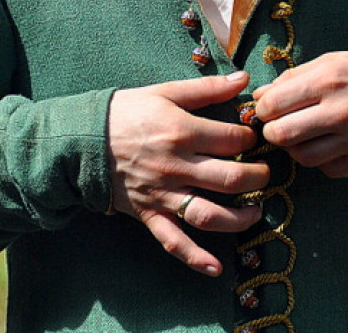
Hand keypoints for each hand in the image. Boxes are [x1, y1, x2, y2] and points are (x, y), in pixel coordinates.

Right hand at [106, 72, 270, 276]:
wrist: (81, 140)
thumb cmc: (127, 112)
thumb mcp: (166, 92)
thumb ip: (208, 88)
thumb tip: (244, 79)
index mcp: (182, 132)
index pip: (234, 140)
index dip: (253, 138)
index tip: (256, 138)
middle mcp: (176, 167)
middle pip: (230, 179)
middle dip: (258, 178)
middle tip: (266, 174)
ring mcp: (163, 194)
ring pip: (208, 214)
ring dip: (240, 218)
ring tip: (257, 211)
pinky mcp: (149, 214)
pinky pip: (173, 241)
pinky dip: (195, 257)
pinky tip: (216, 268)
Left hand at [253, 51, 347, 177]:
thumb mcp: (334, 61)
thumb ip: (294, 77)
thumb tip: (259, 96)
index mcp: (330, 80)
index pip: (273, 104)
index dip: (264, 108)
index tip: (269, 107)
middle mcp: (341, 111)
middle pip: (282, 134)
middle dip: (273, 131)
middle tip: (280, 125)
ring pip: (301, 156)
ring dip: (296, 147)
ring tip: (305, 133)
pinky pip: (325, 168)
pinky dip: (321, 159)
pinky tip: (330, 143)